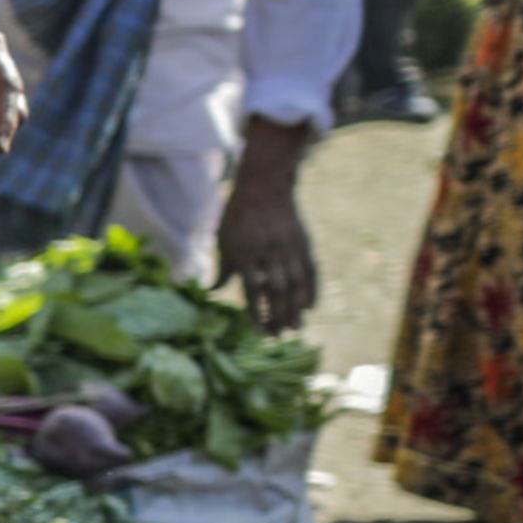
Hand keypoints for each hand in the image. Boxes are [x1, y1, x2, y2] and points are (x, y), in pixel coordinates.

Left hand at [217, 125, 317, 332]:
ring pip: (296, 284)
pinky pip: (310, 270)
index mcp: (245, 254)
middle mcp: (268, 253)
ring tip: (296, 329)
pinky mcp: (303, 243)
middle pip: (277, 292)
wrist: (265, 186)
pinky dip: (312, 289)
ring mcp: (288, 248)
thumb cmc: (237, 216)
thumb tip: (211, 292)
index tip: (258, 331)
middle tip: (280, 336)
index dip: (256, 313)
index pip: (252, 291)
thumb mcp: (223, 240)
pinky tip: (310, 306)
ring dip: (296, 309)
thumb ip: (222, 268)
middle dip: (279, 316)